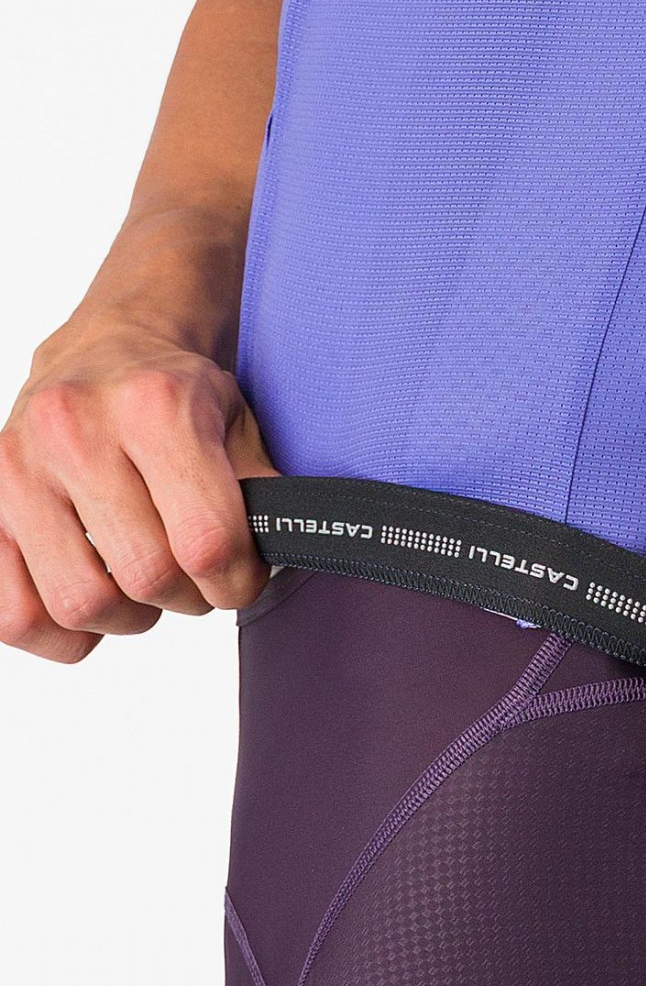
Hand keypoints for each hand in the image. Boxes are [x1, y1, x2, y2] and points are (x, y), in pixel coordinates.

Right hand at [0, 320, 278, 662]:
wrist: (106, 352)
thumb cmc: (176, 397)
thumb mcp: (239, 426)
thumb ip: (263, 494)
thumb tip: (279, 556)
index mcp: (153, 408)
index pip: (206, 542)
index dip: (238, 581)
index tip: (242, 576)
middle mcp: (75, 432)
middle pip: (147, 576)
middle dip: (190, 596)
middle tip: (199, 577)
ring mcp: (17, 470)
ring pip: (80, 603)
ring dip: (130, 617)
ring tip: (148, 584)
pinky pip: (11, 615)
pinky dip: (60, 633)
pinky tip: (98, 603)